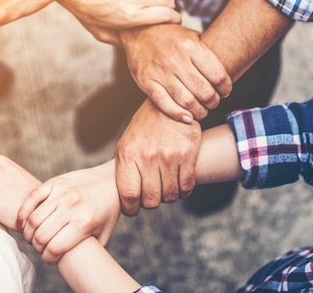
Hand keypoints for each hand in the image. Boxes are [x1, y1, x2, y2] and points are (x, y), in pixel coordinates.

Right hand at [16, 160, 119, 263]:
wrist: (111, 181)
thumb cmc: (106, 211)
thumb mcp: (103, 235)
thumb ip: (89, 250)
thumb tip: (73, 265)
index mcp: (84, 222)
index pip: (55, 248)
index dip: (48, 258)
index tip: (49, 259)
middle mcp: (71, 207)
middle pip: (41, 235)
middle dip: (37, 247)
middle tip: (40, 248)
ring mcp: (62, 193)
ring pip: (33, 219)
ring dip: (29, 233)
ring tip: (33, 237)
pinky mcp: (55, 182)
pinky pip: (32, 197)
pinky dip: (23, 212)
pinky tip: (23, 222)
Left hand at [58, 0, 178, 41]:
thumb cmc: (87, 11)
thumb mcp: (102, 34)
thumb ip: (123, 42)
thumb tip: (139, 48)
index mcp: (132, 16)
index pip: (168, 15)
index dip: (175, 19)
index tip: (174, 19)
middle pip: (168, 0)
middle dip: (169, 7)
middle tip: (164, 9)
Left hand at [115, 99, 200, 215]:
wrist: (169, 103)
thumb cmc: (144, 128)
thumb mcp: (126, 144)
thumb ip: (124, 170)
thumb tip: (124, 200)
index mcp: (128, 155)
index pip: (128, 195)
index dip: (130, 208)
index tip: (133, 208)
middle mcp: (147, 156)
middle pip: (151, 200)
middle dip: (150, 202)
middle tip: (151, 195)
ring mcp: (169, 156)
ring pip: (170, 196)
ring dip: (167, 196)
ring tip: (164, 186)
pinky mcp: (188, 154)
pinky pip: (186, 187)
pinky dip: (183, 191)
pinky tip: (178, 183)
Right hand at [121, 23, 231, 121]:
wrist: (139, 31)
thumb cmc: (170, 37)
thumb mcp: (191, 36)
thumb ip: (207, 52)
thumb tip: (230, 69)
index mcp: (191, 46)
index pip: (218, 75)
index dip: (226, 88)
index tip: (225, 91)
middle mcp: (176, 59)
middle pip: (205, 91)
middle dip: (214, 102)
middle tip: (214, 103)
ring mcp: (160, 71)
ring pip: (187, 100)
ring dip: (199, 111)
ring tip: (202, 111)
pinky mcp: (146, 81)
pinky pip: (164, 103)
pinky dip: (178, 114)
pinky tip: (187, 117)